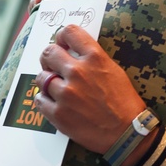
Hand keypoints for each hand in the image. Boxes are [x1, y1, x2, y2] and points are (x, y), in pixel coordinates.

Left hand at [34, 24, 145, 153]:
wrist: (126, 133)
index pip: (69, 32)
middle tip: (54, 66)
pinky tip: (56, 103)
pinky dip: (45, 100)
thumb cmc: (124, 102)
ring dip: (48, 82)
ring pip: (41, 77)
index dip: (62, 36)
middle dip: (50, 58)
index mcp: (95, 58)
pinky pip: (39, 99)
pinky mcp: (58, 113)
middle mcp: (78, 72)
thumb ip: (92, 58)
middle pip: (48, 52)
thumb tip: (72, 52)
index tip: (62, 43)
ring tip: (58, 89)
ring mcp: (66, 93)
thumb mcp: (113, 71)